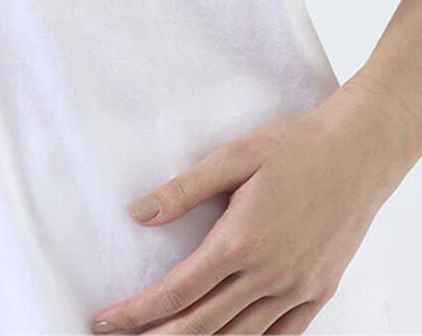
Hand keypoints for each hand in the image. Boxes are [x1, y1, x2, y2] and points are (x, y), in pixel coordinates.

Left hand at [90, 78, 415, 334]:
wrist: (359, 153)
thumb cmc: (295, 147)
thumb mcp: (234, 156)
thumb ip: (184, 189)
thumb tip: (138, 214)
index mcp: (240, 241)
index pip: (177, 291)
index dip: (137, 311)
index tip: (106, 319)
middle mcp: (268, 275)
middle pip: (201, 325)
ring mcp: (296, 289)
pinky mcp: (319, 292)